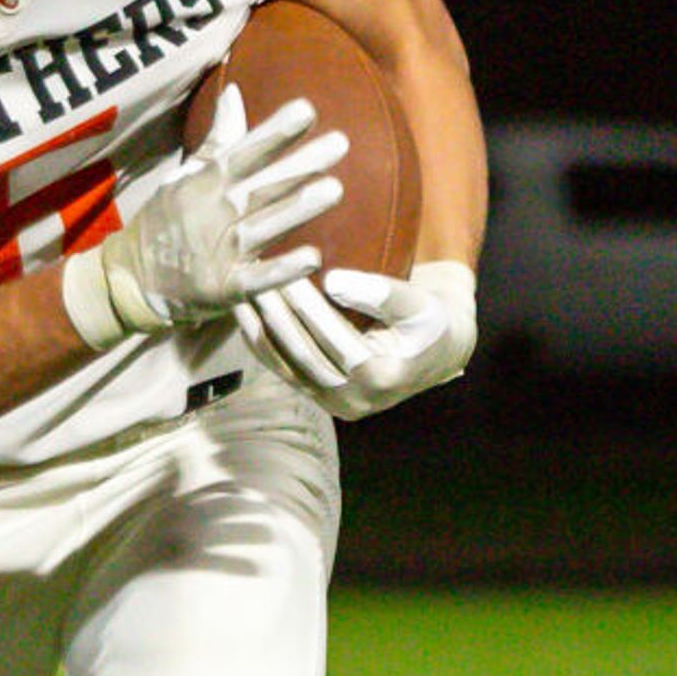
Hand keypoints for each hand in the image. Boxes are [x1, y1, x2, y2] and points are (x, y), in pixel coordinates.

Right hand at [62, 88, 343, 342]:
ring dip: (296, 209)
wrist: (131, 279)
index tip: (306, 110)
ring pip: (263, 227)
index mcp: (206, 184)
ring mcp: (219, 252)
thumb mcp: (185, 176)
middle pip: (262, 186)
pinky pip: (256, 279)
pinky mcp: (224, 288)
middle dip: (299, 166)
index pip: (244, 152)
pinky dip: (282, 270)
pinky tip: (312, 258)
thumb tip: (235, 92)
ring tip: (335, 189)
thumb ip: (217, 139)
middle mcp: (214, 214)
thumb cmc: (167, 220)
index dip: (274, 133)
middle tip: (340, 144)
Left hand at [251, 260, 479, 419]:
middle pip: (303, 353)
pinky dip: (262, 344)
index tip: (284, 271)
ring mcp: (335, 404)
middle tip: (254, 278)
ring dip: (260, 329)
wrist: (435, 352)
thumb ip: (380, 292)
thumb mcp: (418, 302)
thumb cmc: (429, 320)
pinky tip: (246, 317)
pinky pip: (284, 372)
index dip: (306, 304)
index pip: (332, 336)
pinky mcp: (320, 399)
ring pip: (287, 366)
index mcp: (381, 376)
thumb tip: (332, 281)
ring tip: (241, 293)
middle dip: (276, 315)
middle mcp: (355, 399)